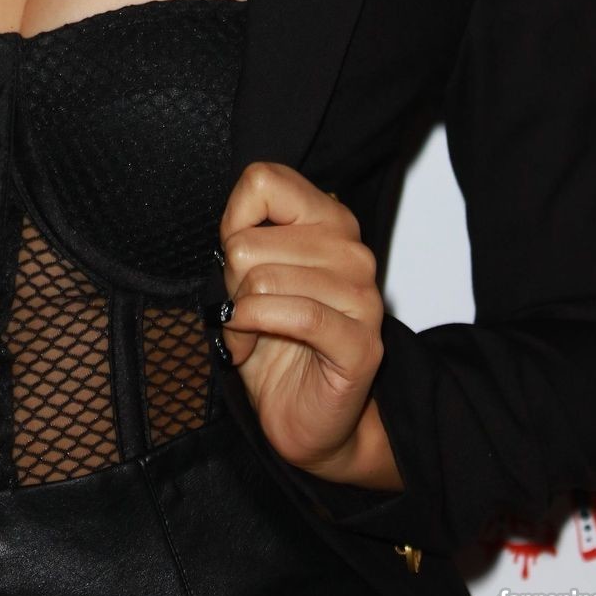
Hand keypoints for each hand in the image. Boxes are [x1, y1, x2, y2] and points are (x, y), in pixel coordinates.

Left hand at [215, 160, 399, 486]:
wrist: (304, 415)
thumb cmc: (272, 340)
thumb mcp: (246, 276)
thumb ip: (243, 236)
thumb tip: (233, 228)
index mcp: (329, 220)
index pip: (264, 179)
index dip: (233, 220)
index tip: (239, 255)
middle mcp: (352, 251)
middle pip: (249, 240)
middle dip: (232, 281)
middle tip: (246, 307)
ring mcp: (363, 297)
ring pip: (263, 279)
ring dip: (239, 313)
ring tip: (251, 331)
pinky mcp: (362, 344)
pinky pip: (293, 315)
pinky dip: (255, 328)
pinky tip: (250, 344)